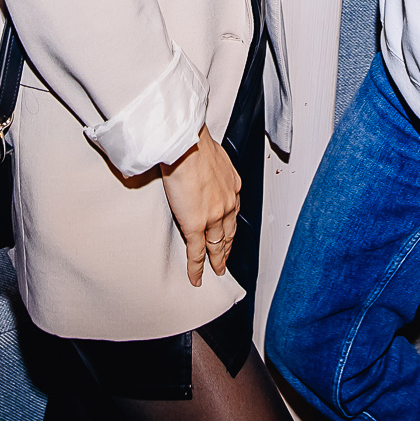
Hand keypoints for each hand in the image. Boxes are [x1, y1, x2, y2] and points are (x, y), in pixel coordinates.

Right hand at [161, 125, 240, 287]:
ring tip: (215, 271)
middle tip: (225, 260)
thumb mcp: (212, 154)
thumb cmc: (194, 143)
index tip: (228, 234)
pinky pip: (197, 253)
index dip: (230, 226)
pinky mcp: (195, 225)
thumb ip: (210, 167)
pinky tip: (196, 277)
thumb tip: (201, 165)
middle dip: (227, 248)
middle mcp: (228, 202)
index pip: (233, 212)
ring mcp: (212, 216)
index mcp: (232, 185)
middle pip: (229, 233)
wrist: (186, 145)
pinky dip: (197, 268)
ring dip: (217, 261)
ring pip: (217, 246)